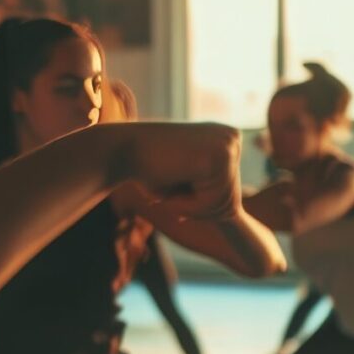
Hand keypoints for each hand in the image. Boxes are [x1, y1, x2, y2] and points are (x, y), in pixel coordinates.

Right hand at [118, 122, 241, 220]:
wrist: (120, 148)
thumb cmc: (146, 166)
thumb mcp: (184, 182)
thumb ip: (209, 194)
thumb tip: (232, 214)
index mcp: (227, 140)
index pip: (229, 193)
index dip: (198, 203)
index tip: (174, 182)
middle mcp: (233, 138)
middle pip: (230, 201)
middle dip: (196, 208)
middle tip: (168, 184)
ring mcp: (229, 145)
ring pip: (223, 205)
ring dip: (189, 207)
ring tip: (168, 180)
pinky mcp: (219, 156)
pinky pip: (212, 203)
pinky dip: (186, 205)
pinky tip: (170, 180)